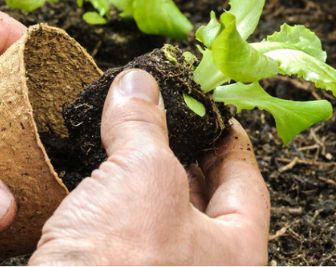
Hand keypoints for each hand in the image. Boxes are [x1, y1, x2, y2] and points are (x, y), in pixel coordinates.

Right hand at [31, 70, 269, 265]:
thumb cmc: (117, 266)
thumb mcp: (141, 174)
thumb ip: (144, 125)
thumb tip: (138, 87)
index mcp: (237, 254)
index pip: (247, 183)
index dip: (227, 138)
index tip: (211, 111)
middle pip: (204, 203)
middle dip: (180, 157)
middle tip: (161, 117)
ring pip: (158, 222)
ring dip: (138, 181)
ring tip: (119, 142)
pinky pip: (120, 240)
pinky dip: (108, 208)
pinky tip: (88, 187)